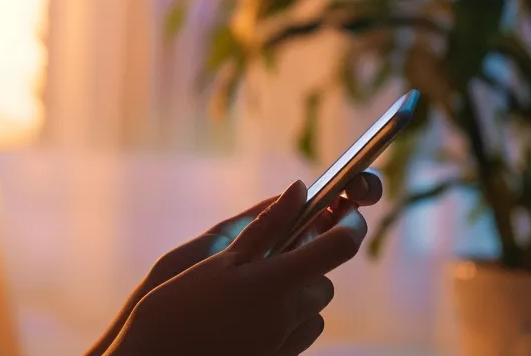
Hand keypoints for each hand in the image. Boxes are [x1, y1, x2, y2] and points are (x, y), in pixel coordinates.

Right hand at [102, 179, 372, 355]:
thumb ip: (266, 226)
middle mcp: (289, 316)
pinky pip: (300, 335)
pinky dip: (287, 319)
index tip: (345, 212)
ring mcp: (285, 343)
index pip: (340, 247)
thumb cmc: (179, 307)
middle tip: (273, 253)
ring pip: (314, 311)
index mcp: (277, 282)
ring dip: (297, 294)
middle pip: (325, 282)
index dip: (351, 225)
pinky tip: (252, 314)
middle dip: (309, 265)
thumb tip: (299, 190)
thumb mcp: (220, 258)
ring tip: (255, 288)